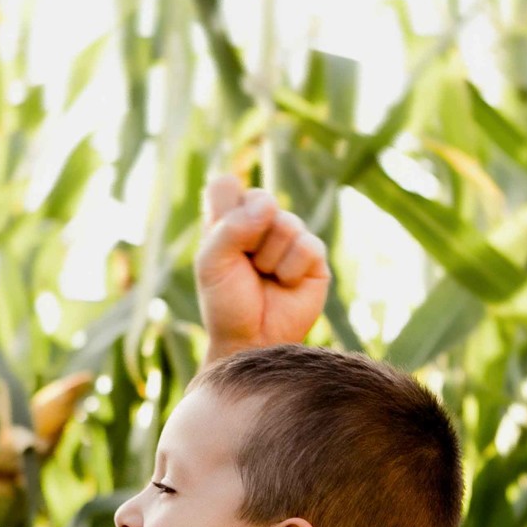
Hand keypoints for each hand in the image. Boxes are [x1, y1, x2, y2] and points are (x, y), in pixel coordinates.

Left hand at [194, 174, 329, 361]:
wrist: (252, 340)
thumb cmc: (226, 303)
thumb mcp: (213, 265)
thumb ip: (231, 228)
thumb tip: (268, 206)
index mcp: (228, 220)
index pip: (226, 185)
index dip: (225, 206)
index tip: (221, 237)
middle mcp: (260, 223)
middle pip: (261, 197)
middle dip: (250, 235)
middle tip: (246, 264)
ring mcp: (289, 238)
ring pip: (286, 223)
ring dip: (269, 258)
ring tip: (265, 278)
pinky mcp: (313, 256)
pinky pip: (307, 245)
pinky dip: (291, 270)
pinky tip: (285, 284)